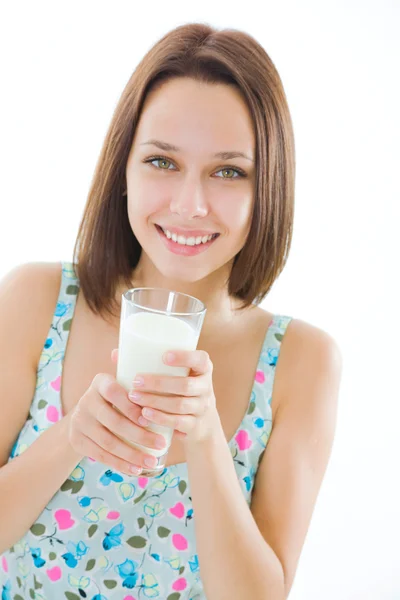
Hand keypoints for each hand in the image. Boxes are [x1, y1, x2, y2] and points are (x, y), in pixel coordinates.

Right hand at [67, 350, 167, 475]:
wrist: (82, 416)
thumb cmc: (115, 399)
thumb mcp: (122, 385)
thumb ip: (143, 384)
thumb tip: (180, 384)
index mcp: (100, 382)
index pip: (115, 393)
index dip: (131, 407)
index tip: (150, 419)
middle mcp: (87, 400)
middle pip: (114, 422)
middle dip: (139, 435)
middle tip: (161, 444)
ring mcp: (79, 422)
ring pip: (108, 442)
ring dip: (132, 454)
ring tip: (151, 461)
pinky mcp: (77, 440)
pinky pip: (100, 455)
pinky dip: (120, 464)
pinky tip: (136, 469)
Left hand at [121, 348, 221, 445]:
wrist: (201, 423)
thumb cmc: (179, 390)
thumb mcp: (175, 375)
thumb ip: (149, 364)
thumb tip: (115, 354)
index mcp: (202, 369)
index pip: (201, 359)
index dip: (185, 357)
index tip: (164, 356)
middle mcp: (205, 387)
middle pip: (186, 385)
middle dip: (159, 383)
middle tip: (136, 381)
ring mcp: (202, 407)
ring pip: (180, 405)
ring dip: (155, 401)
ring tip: (134, 398)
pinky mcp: (195, 425)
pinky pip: (179, 422)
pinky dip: (161, 418)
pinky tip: (145, 415)